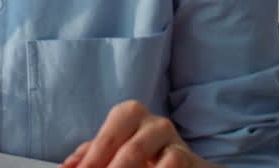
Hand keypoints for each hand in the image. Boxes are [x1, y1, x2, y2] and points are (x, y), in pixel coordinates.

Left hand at [59, 101, 206, 167]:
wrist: (178, 162)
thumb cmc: (139, 154)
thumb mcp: (112, 151)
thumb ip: (89, 157)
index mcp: (128, 114)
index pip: (105, 141)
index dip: (91, 164)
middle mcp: (153, 122)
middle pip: (130, 151)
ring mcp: (174, 140)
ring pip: (152, 157)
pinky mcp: (190, 158)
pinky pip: (173, 165)